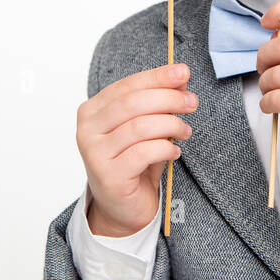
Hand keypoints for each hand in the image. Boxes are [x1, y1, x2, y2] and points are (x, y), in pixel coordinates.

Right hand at [76, 63, 196, 236]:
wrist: (121, 208)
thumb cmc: (133, 163)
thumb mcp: (146, 127)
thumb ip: (159, 102)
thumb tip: (180, 77)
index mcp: (92, 111)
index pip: (127, 86)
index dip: (157, 77)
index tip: (183, 72)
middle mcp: (87, 130)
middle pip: (133, 104)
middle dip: (168, 99)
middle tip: (191, 102)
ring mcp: (95, 153)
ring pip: (140, 127)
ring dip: (170, 125)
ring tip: (185, 131)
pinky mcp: (109, 175)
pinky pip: (144, 152)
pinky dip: (165, 149)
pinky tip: (174, 152)